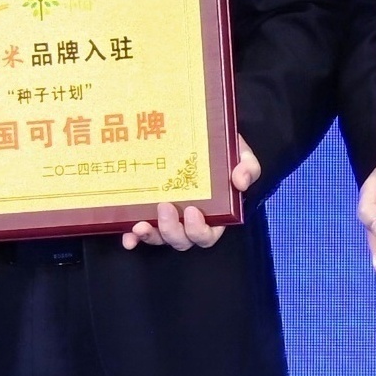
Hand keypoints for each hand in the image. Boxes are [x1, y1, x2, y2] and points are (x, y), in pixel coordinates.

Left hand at [123, 140, 258, 251]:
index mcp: (214, 214)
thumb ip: (247, 167)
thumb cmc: (222, 151)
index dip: (199, 230)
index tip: (193, 211)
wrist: (200, 135)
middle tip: (164, 207)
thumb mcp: (241, 154)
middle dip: (172, 230)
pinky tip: (127, 235)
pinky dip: (133, 237)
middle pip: (182, 240)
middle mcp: (189, 221)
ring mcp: (168, 218)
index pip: (208, 235)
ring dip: (150, 236)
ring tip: (139, 225)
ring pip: (160, 238)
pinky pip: (140, 231)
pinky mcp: (149, 212)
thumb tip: (240, 181)